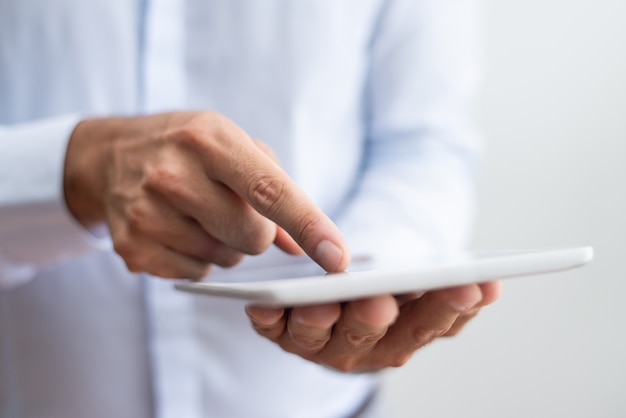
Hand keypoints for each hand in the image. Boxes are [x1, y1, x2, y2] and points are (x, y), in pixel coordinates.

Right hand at [63, 111, 349, 277]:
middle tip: (231, 206)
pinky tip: (177, 229)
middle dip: (255, 231)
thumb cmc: (187, 147)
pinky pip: (196, 273)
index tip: (337, 258)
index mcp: (210, 139)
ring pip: (225, 259)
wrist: (110, 157)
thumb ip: (278, 190)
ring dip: (224, 244)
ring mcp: (147, 214)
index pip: (270, 191)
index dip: (309, 226)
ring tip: (198, 212)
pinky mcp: (132, 247)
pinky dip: (197, 258)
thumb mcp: (233, 145)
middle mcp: (174, 175)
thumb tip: (306, 248)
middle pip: (253, 237)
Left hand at [246, 281, 500, 371]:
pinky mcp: (282, 333)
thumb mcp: (418, 288)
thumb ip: (451, 288)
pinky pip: (271, 329)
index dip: (448, 306)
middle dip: (374, 319)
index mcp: (403, 335)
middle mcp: (362, 347)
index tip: (468, 284)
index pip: (430, 323)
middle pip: (371, 335)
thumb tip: (491, 284)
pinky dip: (265, 320)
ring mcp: (319, 343)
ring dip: (317, 321)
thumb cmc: (386, 290)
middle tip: (379, 302)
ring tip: (318, 301)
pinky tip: (260, 307)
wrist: (342, 301)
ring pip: (318, 336)